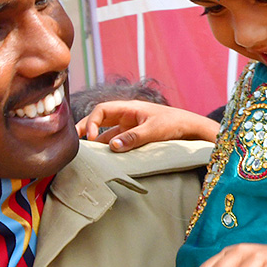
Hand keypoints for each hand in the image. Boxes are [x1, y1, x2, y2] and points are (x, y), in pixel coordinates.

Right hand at [76, 100, 218, 151]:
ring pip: (107, 132)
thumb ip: (133, 138)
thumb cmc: (174, 124)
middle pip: (100, 119)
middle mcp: (127, 115)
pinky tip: (105, 157)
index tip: (92, 138)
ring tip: (88, 154)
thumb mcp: (154, 131)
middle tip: (75, 142)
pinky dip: (109, 147)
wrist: (191, 129)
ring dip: (98, 141)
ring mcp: (130, 126)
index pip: (102, 110)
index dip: (92, 122)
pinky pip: (117, 140)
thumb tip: (113, 146)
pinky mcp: (135, 136)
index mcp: (129, 108)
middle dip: (86, 128)